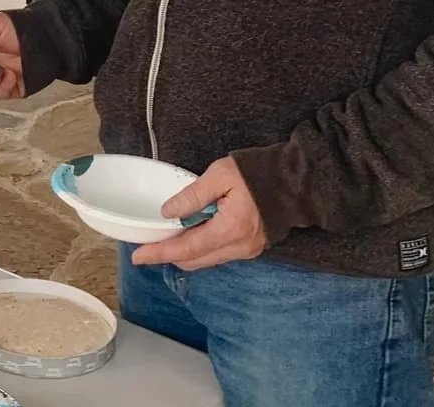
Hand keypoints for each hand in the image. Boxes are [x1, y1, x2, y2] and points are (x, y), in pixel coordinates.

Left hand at [130, 156, 266, 270]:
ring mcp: (247, 250)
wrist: (295, 182)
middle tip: (146, 246)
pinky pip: (218, 254)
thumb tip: (168, 212)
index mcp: (230, 229)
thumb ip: (192, 195)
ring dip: (184, 252)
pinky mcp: (250, 248)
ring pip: (205, 260)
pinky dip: (200, 248)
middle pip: (194, 260)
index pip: (187, 248)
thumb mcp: (220, 175)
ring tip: (164, 238)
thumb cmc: (257, 173)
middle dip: (168, 255)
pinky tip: (188, 234)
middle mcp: (239, 247)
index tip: (138, 256)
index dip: (160, 253)